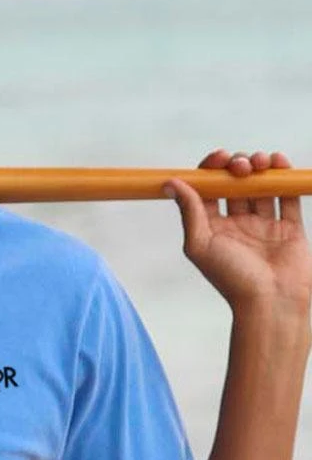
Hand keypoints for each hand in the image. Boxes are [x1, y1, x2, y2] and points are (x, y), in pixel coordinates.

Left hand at [165, 149, 310, 315]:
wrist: (271, 301)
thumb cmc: (232, 279)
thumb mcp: (200, 244)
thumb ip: (189, 211)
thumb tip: (170, 183)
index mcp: (213, 229)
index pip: (208, 191)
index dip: (211, 170)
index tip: (218, 158)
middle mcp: (237, 225)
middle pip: (235, 184)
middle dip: (238, 166)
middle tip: (240, 166)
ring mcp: (264, 225)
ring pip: (261, 186)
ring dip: (261, 166)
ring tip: (262, 162)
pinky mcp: (289, 227)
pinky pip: (287, 196)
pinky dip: (285, 176)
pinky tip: (279, 163)